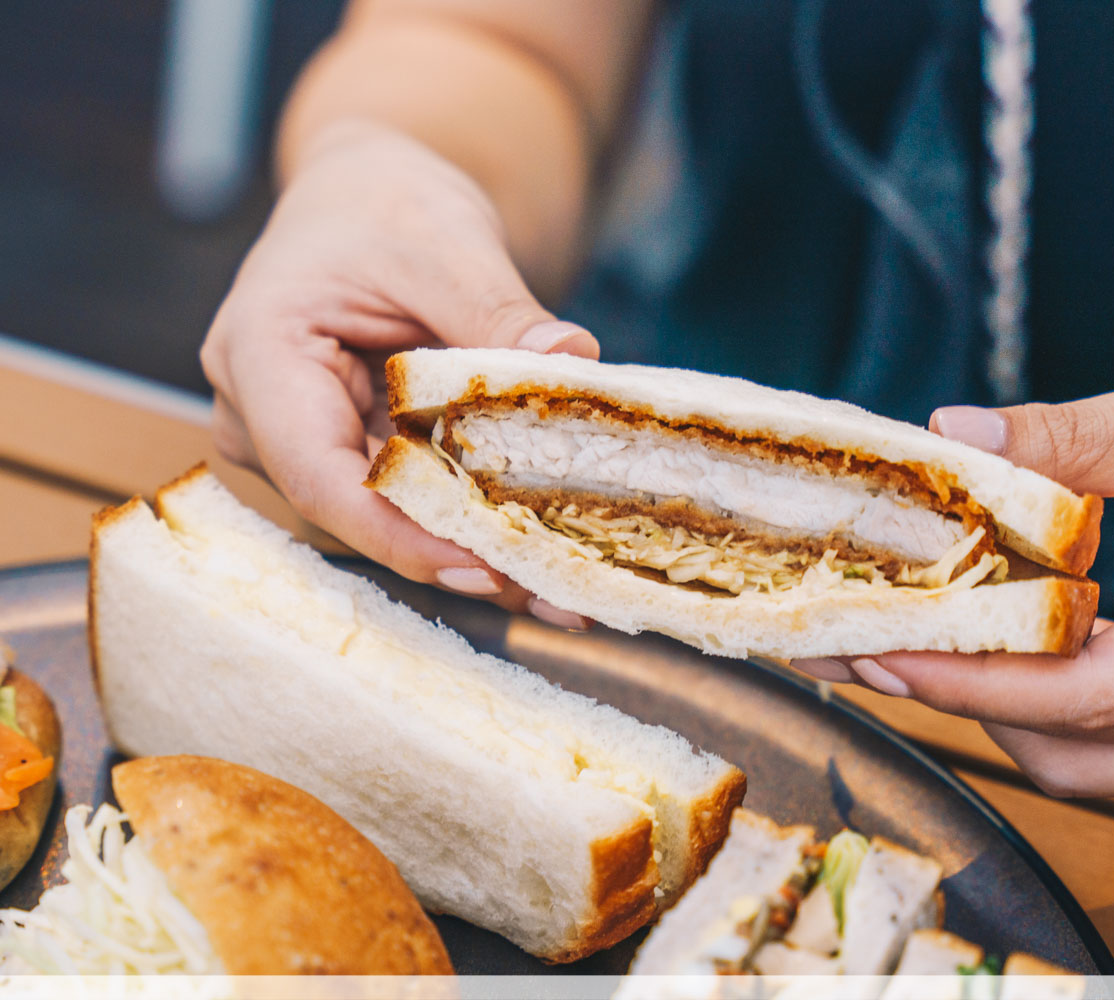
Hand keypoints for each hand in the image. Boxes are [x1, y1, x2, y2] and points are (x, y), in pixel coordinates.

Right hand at [201, 119, 593, 626]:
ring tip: (570, 586)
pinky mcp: (349, 457)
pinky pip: (412, 501)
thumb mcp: (445, 241)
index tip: (482, 565)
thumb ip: (499, 308)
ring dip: (478, 549)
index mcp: (258, 352)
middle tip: (559, 591)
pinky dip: (477, 521)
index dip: (398, 533)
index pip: (317, 473)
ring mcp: (304, 444)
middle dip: (459, 553)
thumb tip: (570, 358)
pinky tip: (549, 552)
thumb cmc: (385, 203)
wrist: (367, 196)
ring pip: (389, 519)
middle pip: (359, 513)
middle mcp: (264, 416)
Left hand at [793, 347, 1113, 795]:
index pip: (1079, 696)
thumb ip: (1075, 440)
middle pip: (1075, 749)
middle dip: (966, 698)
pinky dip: (1060, 697)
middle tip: (879, 634)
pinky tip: (1016, 632)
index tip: (872, 647)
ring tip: (932, 630)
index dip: (963, 678)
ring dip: (1007, 704)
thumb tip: (952, 440)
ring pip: (1098, 759)